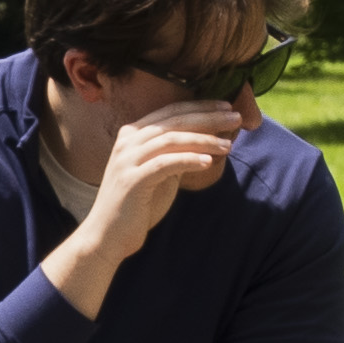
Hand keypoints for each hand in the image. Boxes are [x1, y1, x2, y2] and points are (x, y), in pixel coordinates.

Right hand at [53, 98, 243, 295]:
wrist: (108, 236)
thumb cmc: (137, 206)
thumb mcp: (160, 173)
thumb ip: (176, 154)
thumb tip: (207, 141)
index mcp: (133, 134)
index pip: (172, 111)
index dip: (201, 106)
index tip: (227, 106)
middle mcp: (128, 141)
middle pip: (174, 120)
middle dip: (208, 116)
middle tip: (236, 117)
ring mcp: (128, 159)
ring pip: (171, 139)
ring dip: (204, 139)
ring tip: (228, 145)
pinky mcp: (132, 180)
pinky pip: (166, 163)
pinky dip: (189, 159)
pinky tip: (209, 162)